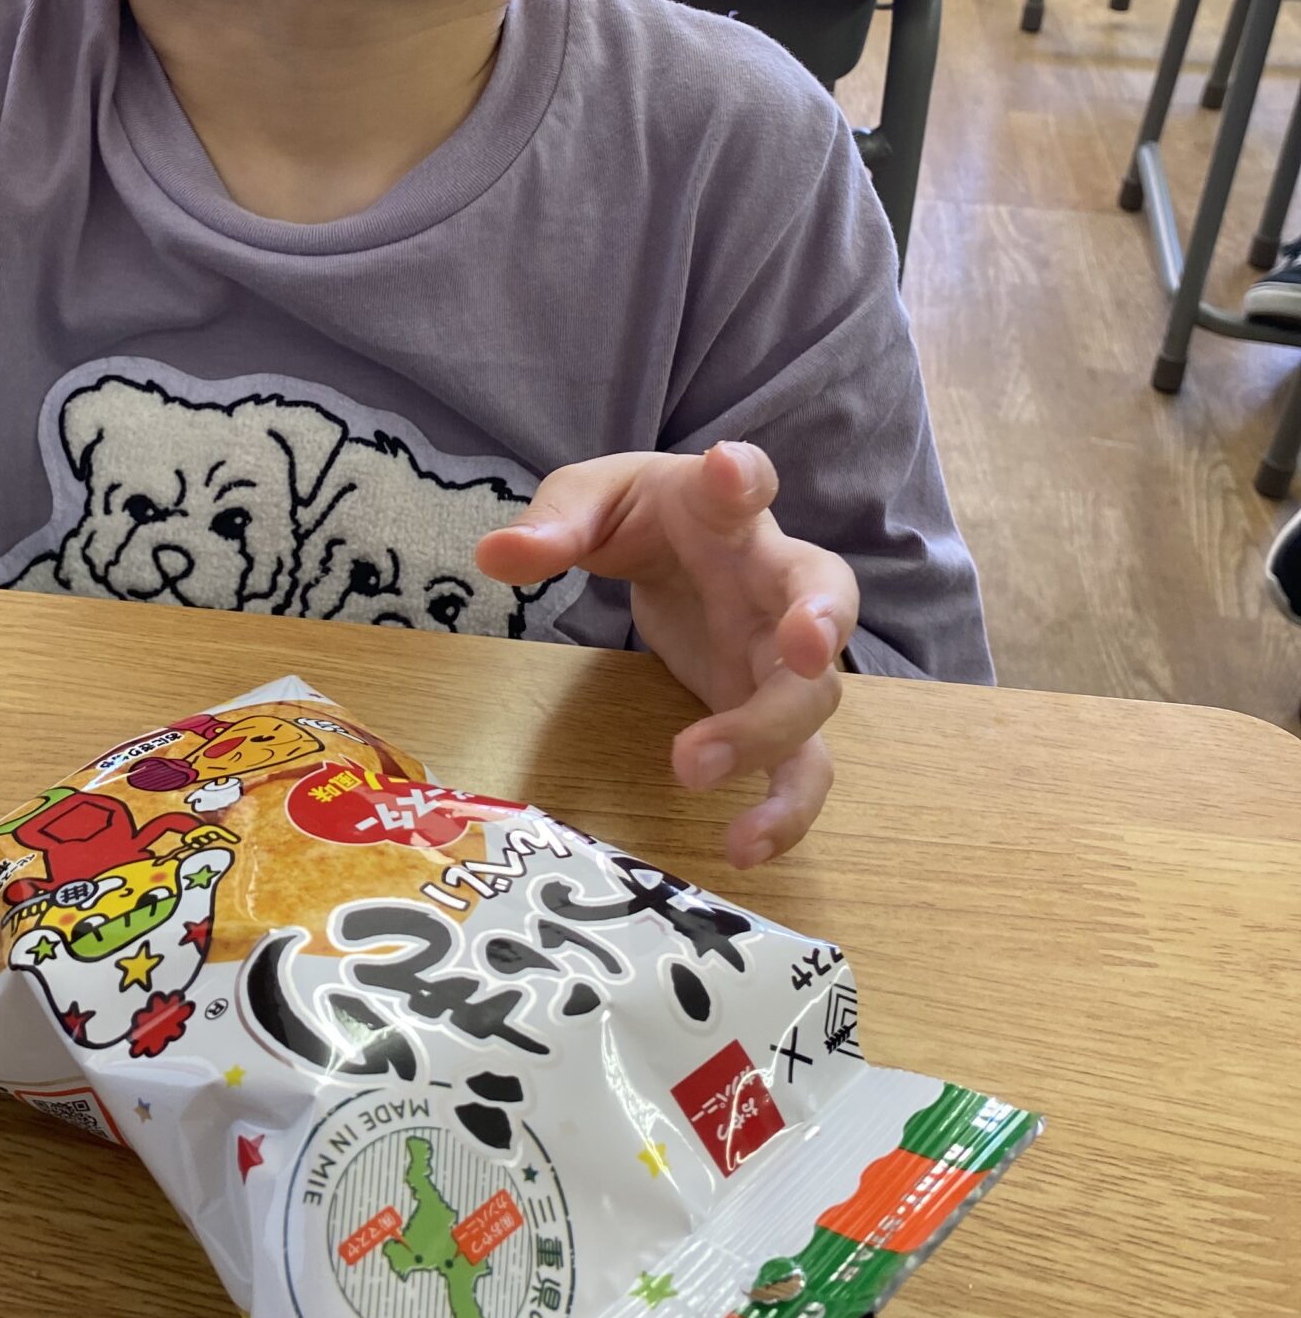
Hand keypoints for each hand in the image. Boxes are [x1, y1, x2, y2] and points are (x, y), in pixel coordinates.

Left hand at [477, 443, 855, 869]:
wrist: (680, 542)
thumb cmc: (645, 514)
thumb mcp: (591, 500)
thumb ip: (553, 522)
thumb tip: (497, 555)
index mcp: (722, 510)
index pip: (742, 481)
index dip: (743, 475)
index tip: (729, 469)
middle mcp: (772, 576)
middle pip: (819, 592)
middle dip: (818, 619)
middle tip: (800, 649)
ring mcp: (780, 648)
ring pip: (812, 693)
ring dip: (766, 734)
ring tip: (693, 770)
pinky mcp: (770, 709)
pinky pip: (801, 765)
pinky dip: (785, 810)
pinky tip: (741, 848)